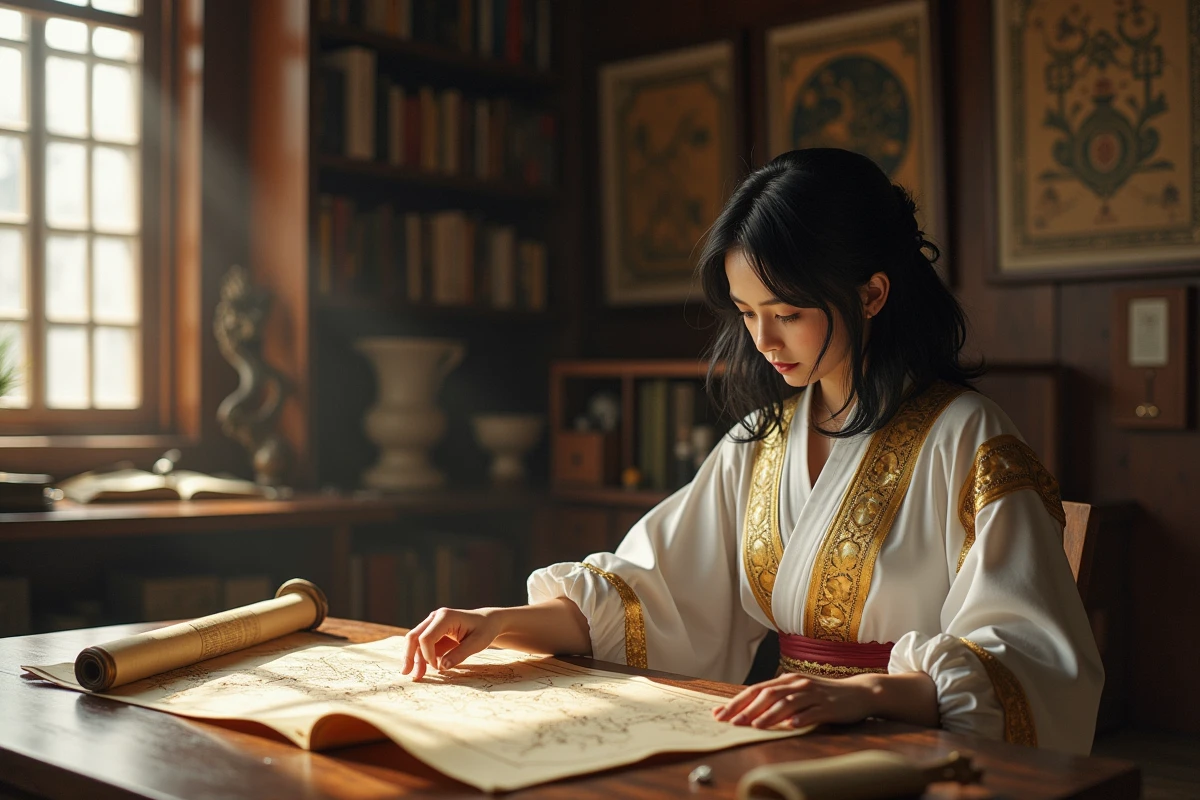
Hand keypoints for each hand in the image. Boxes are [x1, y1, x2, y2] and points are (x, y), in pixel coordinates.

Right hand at [400, 606, 503, 680]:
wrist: (488, 622)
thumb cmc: (484, 630)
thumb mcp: (478, 643)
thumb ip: (460, 654)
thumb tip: (441, 667)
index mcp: (445, 617)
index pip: (426, 637)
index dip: (427, 655)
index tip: (437, 668)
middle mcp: (435, 618)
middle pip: (414, 636)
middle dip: (409, 655)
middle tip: (406, 673)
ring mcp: (432, 624)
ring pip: (416, 642)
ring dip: (414, 659)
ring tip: (417, 676)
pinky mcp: (433, 632)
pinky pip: (422, 645)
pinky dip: (421, 657)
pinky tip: (422, 670)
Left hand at [712, 673, 876, 729]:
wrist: (858, 692)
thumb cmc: (822, 695)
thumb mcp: (797, 692)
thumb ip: (777, 698)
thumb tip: (750, 710)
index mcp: (787, 680)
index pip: (756, 690)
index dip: (737, 701)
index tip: (720, 713)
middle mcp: (798, 684)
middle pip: (768, 695)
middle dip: (748, 709)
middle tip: (733, 722)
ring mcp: (813, 694)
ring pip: (788, 702)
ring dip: (770, 715)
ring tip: (756, 725)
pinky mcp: (828, 706)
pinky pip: (813, 712)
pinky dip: (801, 718)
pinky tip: (791, 725)